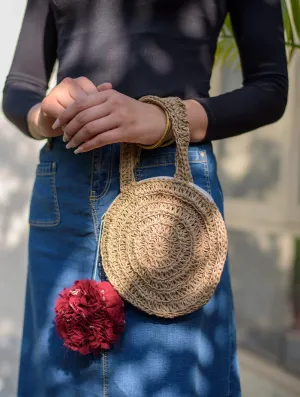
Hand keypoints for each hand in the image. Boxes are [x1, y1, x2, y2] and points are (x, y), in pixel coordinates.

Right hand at [27, 77, 110, 138]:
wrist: (50, 121)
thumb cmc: (76, 116)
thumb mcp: (90, 109)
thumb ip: (99, 99)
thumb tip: (110, 85)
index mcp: (82, 82)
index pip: (95, 98)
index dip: (100, 114)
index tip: (106, 126)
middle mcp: (69, 82)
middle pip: (84, 105)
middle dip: (90, 121)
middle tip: (98, 136)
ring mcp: (57, 91)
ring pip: (73, 112)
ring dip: (79, 128)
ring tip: (85, 140)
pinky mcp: (47, 103)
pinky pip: (63, 118)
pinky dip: (68, 129)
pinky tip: (72, 138)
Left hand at [52, 88, 167, 152]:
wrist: (159, 120)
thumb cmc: (136, 112)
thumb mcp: (118, 101)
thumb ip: (100, 100)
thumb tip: (77, 104)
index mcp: (108, 95)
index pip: (80, 103)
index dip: (65, 114)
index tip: (57, 124)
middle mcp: (113, 104)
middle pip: (82, 117)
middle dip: (69, 129)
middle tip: (64, 138)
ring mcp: (120, 117)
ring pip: (89, 129)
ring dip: (76, 139)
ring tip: (70, 146)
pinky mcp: (125, 132)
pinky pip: (101, 140)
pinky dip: (87, 146)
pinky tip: (81, 150)